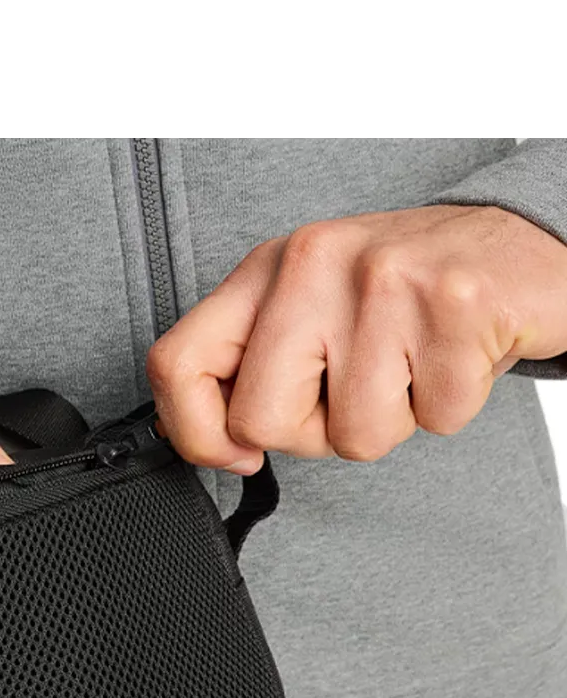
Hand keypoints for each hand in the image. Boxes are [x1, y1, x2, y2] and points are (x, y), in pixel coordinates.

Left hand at [146, 205, 566, 472]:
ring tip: (412, 365)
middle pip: (260, 421)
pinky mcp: (455, 306)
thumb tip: (201, 436)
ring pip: (353, 437)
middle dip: (311, 434)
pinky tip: (454, 357)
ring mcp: (384, 282)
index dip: (196, 432)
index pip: (178, 364)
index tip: (235, 451)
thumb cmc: (407, 292)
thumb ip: (250, 365)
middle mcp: (314, 264)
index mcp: (266, 270)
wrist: (519, 246)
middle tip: (353, 391)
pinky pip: (434, 420)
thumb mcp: (309, 312)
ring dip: (392, 421)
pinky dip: (451, 406)